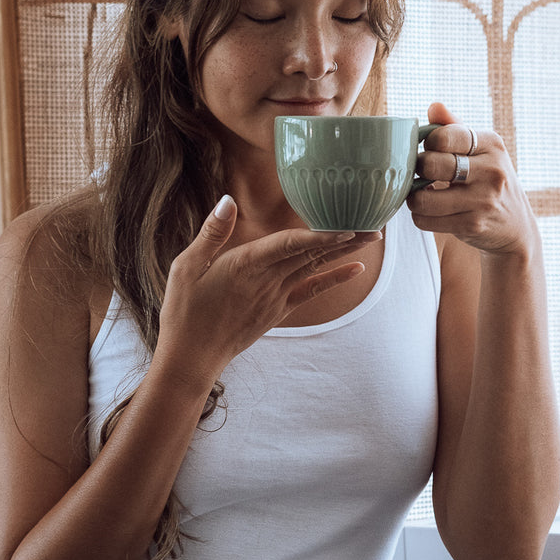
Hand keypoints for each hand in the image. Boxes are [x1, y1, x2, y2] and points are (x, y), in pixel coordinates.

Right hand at [153, 195, 380, 387]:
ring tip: (371, 237)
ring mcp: (276, 297)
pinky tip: (356, 270)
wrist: (192, 358)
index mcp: (245, 264)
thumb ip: (212, 233)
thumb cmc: (184, 311)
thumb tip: (227, 200)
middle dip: (343, 237)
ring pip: (315, 267)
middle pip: (311, 253)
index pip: (289, 244)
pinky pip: (312, 291)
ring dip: (344, 252)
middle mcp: (267, 280)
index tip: (346, 224)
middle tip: (375, 223)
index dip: (319, 234)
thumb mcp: (186, 267)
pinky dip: (334, 279)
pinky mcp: (278, 311)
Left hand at [407, 102, 538, 255]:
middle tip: (422, 173)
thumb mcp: (481, 150)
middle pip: (431, 165)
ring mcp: (483, 200)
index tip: (430, 150)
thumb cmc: (490, 180)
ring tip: (422, 194)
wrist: (516, 226)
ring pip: (423, 198)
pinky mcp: (472, 225)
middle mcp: (491, 171)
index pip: (444, 135)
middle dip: (418, 170)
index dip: (428, 143)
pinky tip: (431, 211)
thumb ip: (455, 127)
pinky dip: (420, 216)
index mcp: (492, 144)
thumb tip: (434, 106)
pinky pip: (425, 220)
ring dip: (414, 198)